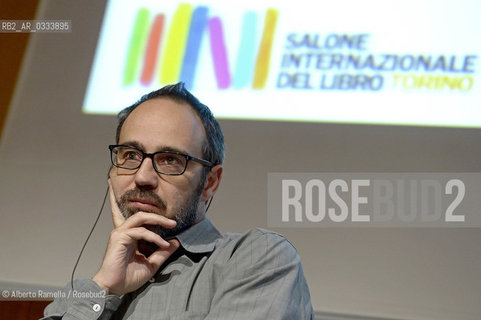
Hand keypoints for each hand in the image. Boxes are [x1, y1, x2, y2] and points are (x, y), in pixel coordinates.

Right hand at [93, 181, 179, 295]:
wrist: (113, 288)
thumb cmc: (128, 277)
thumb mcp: (152, 264)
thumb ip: (162, 252)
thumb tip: (175, 242)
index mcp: (131, 236)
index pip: (141, 220)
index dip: (156, 219)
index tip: (171, 223)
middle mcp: (125, 232)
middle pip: (143, 215)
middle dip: (159, 217)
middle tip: (173, 222)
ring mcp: (121, 234)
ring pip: (141, 218)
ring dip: (157, 220)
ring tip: (171, 226)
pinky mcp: (119, 238)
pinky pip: (139, 231)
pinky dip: (153, 236)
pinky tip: (162, 244)